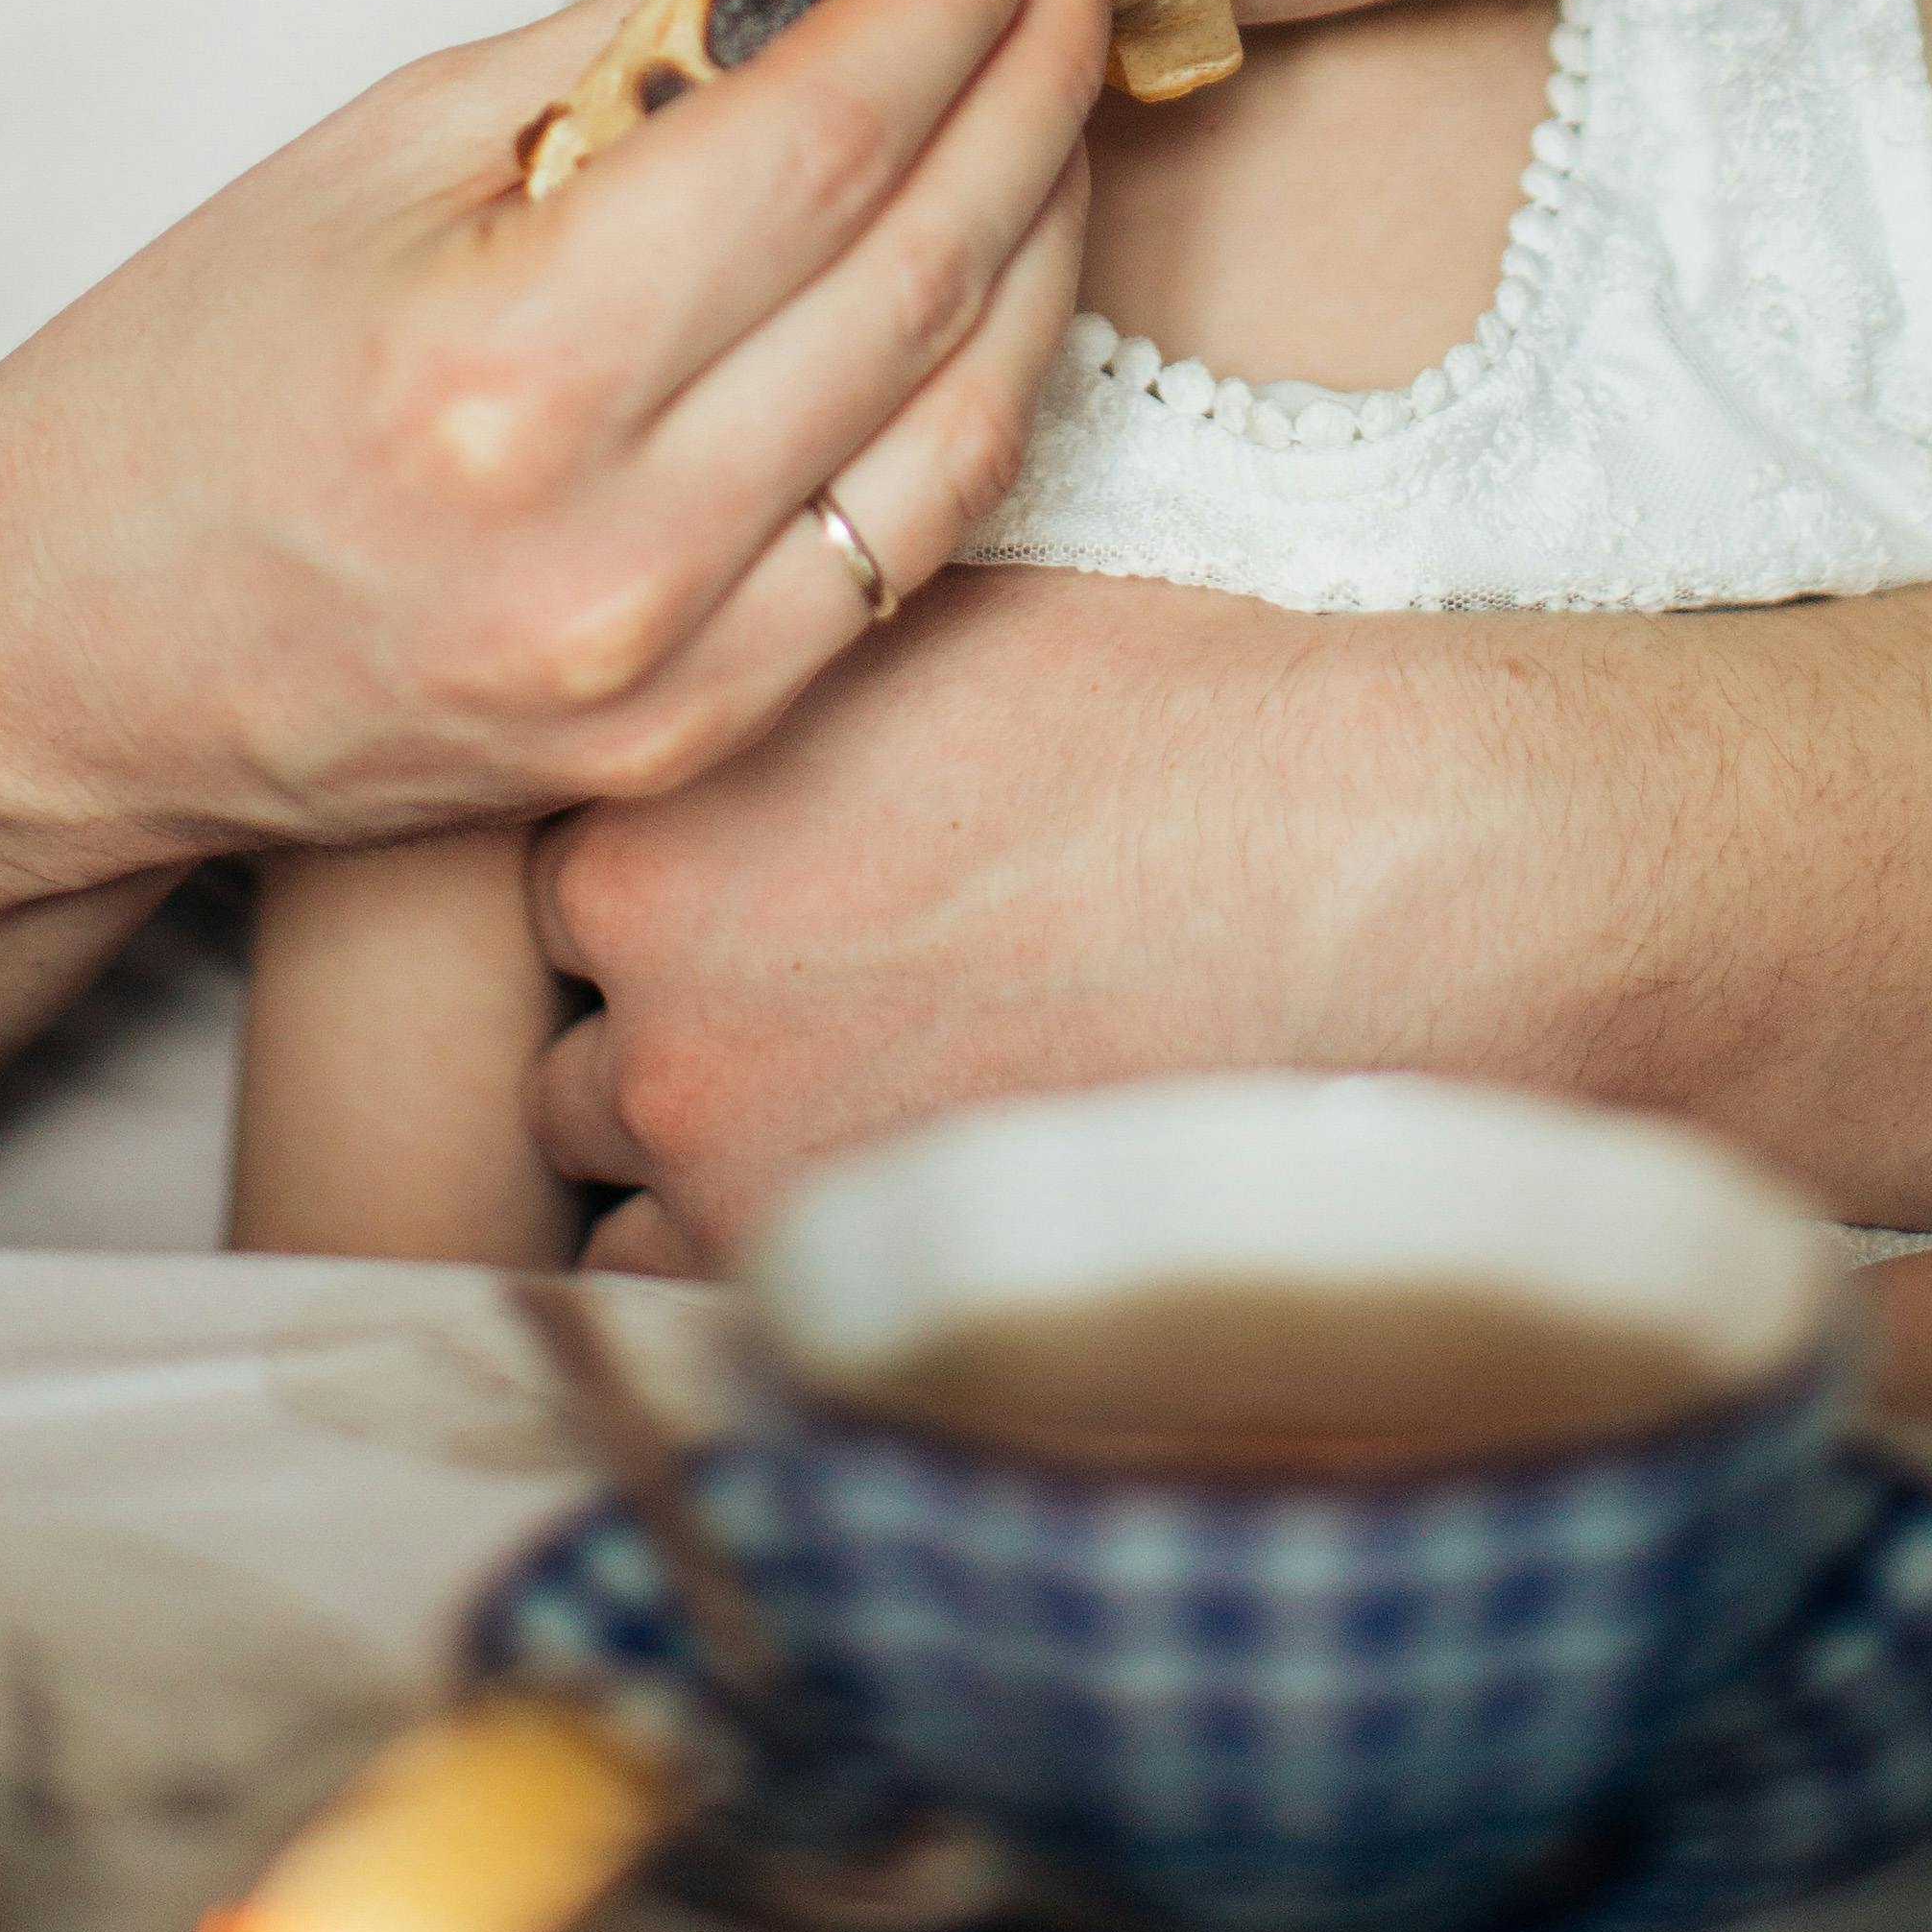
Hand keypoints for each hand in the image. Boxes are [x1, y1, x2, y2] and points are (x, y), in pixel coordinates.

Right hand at [0, 0, 1120, 882]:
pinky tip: (1011, 252)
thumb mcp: (383, 149)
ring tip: (1070, 66)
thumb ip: (633, 44)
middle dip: (1044, 62)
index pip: (829, 128)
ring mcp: (671, 670)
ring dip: (1053, 213)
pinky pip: (919, 540)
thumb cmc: (188, 377)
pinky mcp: (699, 742)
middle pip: (932, 255)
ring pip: (976, 404)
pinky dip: (994, 375)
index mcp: (508, 364)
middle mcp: (614, 544)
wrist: (52, 654)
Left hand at [531, 566, 1535, 1268]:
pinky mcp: (859, 1304)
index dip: (661, 887)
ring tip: (871, 1109)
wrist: (1377, 882)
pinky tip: (914, 1197)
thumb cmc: (1183, 719)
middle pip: (584, 1054)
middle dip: (677, 1032)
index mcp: (652, 828)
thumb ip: (785, 662)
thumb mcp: (938, 615)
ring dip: (718, 1166)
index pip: (555, 887)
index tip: (750, 888)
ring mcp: (743, 1186)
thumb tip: (736, 635)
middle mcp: (658, 1020)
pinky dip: (796, 1271)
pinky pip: (740, 1315)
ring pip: (640, 1201)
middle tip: (821, 1000)